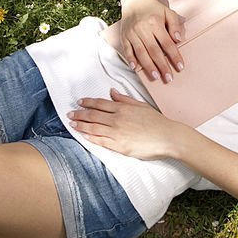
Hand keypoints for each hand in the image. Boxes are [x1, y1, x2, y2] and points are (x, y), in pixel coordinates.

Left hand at [67, 89, 185, 159]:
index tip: (79, 102)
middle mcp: (117, 119)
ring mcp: (117, 132)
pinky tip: (83, 134)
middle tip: (70, 113)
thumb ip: (124, 99)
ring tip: (72, 123)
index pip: (100, 103)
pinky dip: (90, 137)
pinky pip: (100, 140)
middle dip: (80, 114)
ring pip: (94, 127)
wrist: (167, 137)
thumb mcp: (141, 105)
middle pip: (93, 115)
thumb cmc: (157, 122)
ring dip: (81, 125)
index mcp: (123, 108)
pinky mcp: (119, 145)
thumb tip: (112, 92)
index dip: (88, 102)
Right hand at [118, 0, 185, 83]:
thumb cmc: (154, 9)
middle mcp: (142, 28)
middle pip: (154, 50)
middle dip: (162, 65)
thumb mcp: (168, 12)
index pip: (167, 43)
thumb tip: (178, 40)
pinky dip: (131, 59)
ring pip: (141, 52)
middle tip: (168, 78)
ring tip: (155, 76)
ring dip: (148, 66)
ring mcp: (132, 33)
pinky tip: (136, 68)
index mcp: (155, 23)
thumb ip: (175, 25)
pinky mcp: (124, 36)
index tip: (180, 67)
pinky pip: (127, 50)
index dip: (174, 56)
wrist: (135, 1)